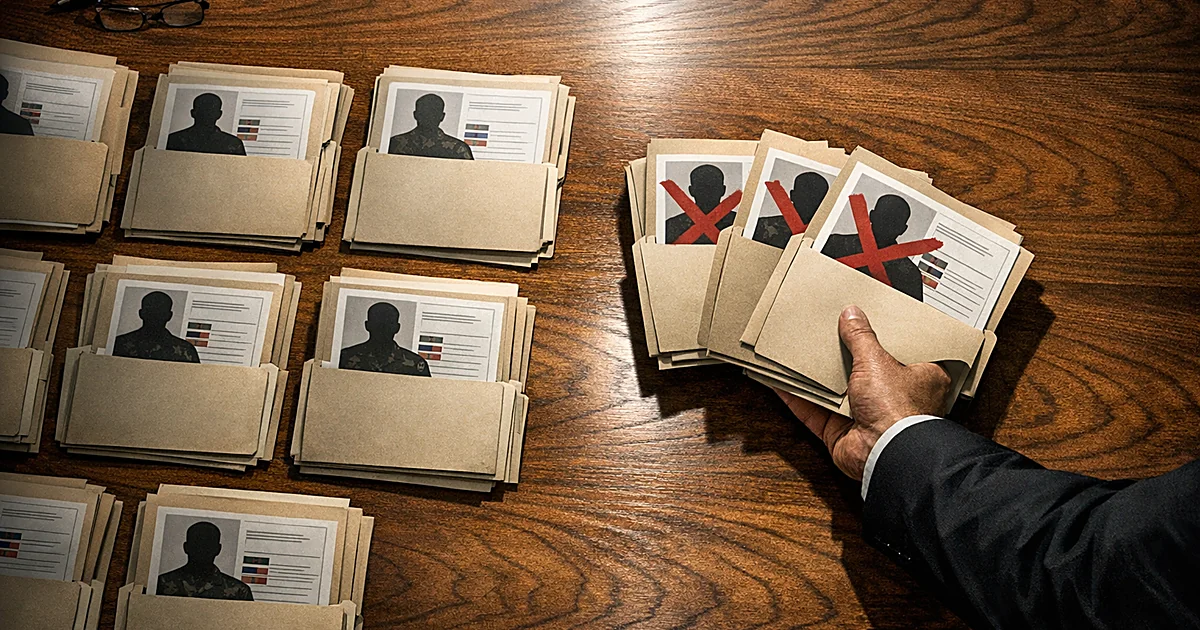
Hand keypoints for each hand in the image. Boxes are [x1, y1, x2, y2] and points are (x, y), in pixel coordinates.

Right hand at [773, 305, 951, 479]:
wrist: (884, 452)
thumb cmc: (899, 411)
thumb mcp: (877, 360)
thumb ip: (861, 337)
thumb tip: (852, 315)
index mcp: (918, 379)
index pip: (900, 352)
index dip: (882, 338)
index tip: (864, 323)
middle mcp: (893, 400)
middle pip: (863, 372)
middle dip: (843, 358)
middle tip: (826, 335)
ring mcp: (865, 418)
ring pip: (835, 393)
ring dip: (817, 378)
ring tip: (799, 354)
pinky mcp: (841, 433)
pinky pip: (813, 413)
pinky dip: (797, 399)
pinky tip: (782, 383)